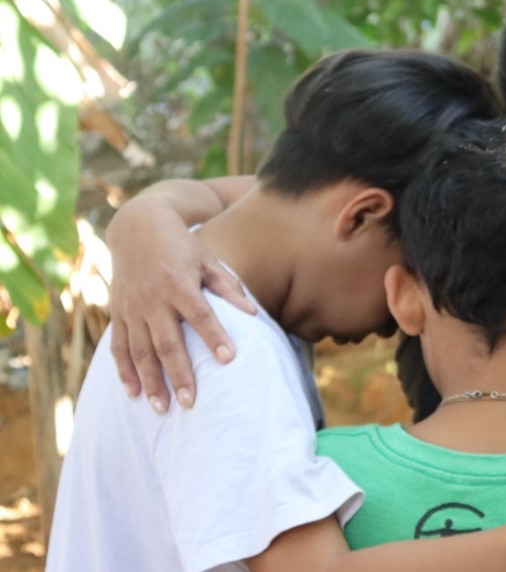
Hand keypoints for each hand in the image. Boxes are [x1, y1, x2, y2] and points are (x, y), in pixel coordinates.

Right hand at [107, 197, 254, 413]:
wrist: (138, 228)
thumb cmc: (182, 246)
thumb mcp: (208, 260)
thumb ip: (228, 287)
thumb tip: (254, 313)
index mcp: (179, 284)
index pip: (200, 315)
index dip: (214, 336)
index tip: (229, 358)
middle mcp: (153, 299)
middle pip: (167, 343)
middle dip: (178, 374)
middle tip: (190, 402)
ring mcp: (132, 309)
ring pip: (140, 352)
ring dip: (150, 382)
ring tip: (162, 409)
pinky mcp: (118, 313)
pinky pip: (119, 347)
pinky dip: (124, 371)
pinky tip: (133, 393)